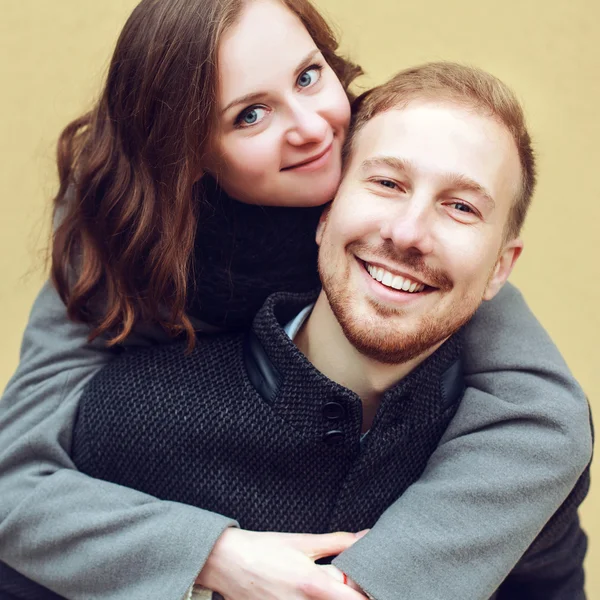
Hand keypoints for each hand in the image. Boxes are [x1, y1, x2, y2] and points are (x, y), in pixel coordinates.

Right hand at [196, 528, 368, 598]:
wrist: (226, 562)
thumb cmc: (264, 549)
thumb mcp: (302, 542)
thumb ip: (338, 543)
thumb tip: (365, 537)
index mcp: (314, 585)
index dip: (370, 595)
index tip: (374, 586)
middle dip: (351, 597)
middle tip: (349, 585)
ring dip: (332, 599)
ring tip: (329, 588)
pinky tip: (308, 595)